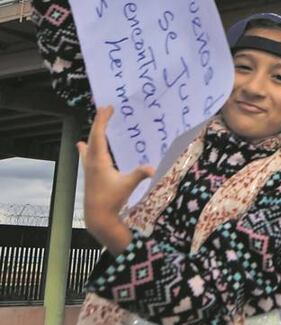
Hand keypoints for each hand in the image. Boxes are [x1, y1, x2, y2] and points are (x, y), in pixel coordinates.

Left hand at [77, 106, 154, 252]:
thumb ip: (139, 174)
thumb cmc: (112, 199)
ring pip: (87, 145)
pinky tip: (82, 148)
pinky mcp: (89, 174)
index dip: (102, 120)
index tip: (107, 108)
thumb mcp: (128, 186)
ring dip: (92, 134)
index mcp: (99, 160)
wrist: (98, 215)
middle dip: (99, 123)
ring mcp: (88, 168)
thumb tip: (153, 168)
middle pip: (93, 137)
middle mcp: (91, 161)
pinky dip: (87, 146)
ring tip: (93, 125)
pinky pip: (87, 154)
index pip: (99, 135)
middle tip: (104, 110)